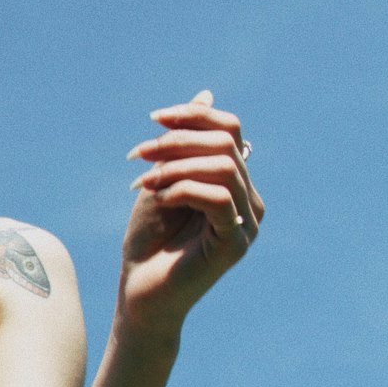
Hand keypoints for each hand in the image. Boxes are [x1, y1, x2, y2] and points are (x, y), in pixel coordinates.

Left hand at [119, 90, 263, 333]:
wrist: (140, 293)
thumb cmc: (150, 241)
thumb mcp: (162, 180)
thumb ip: (182, 143)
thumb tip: (205, 93)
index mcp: (235, 183)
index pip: (230, 130)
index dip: (194, 115)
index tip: (153, 119)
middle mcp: (249, 200)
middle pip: (226, 143)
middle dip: (176, 141)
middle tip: (138, 155)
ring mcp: (247, 223)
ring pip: (224, 166)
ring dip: (175, 166)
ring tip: (143, 182)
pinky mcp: (236, 244)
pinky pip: (218, 198)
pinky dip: (183, 190)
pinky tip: (158, 200)